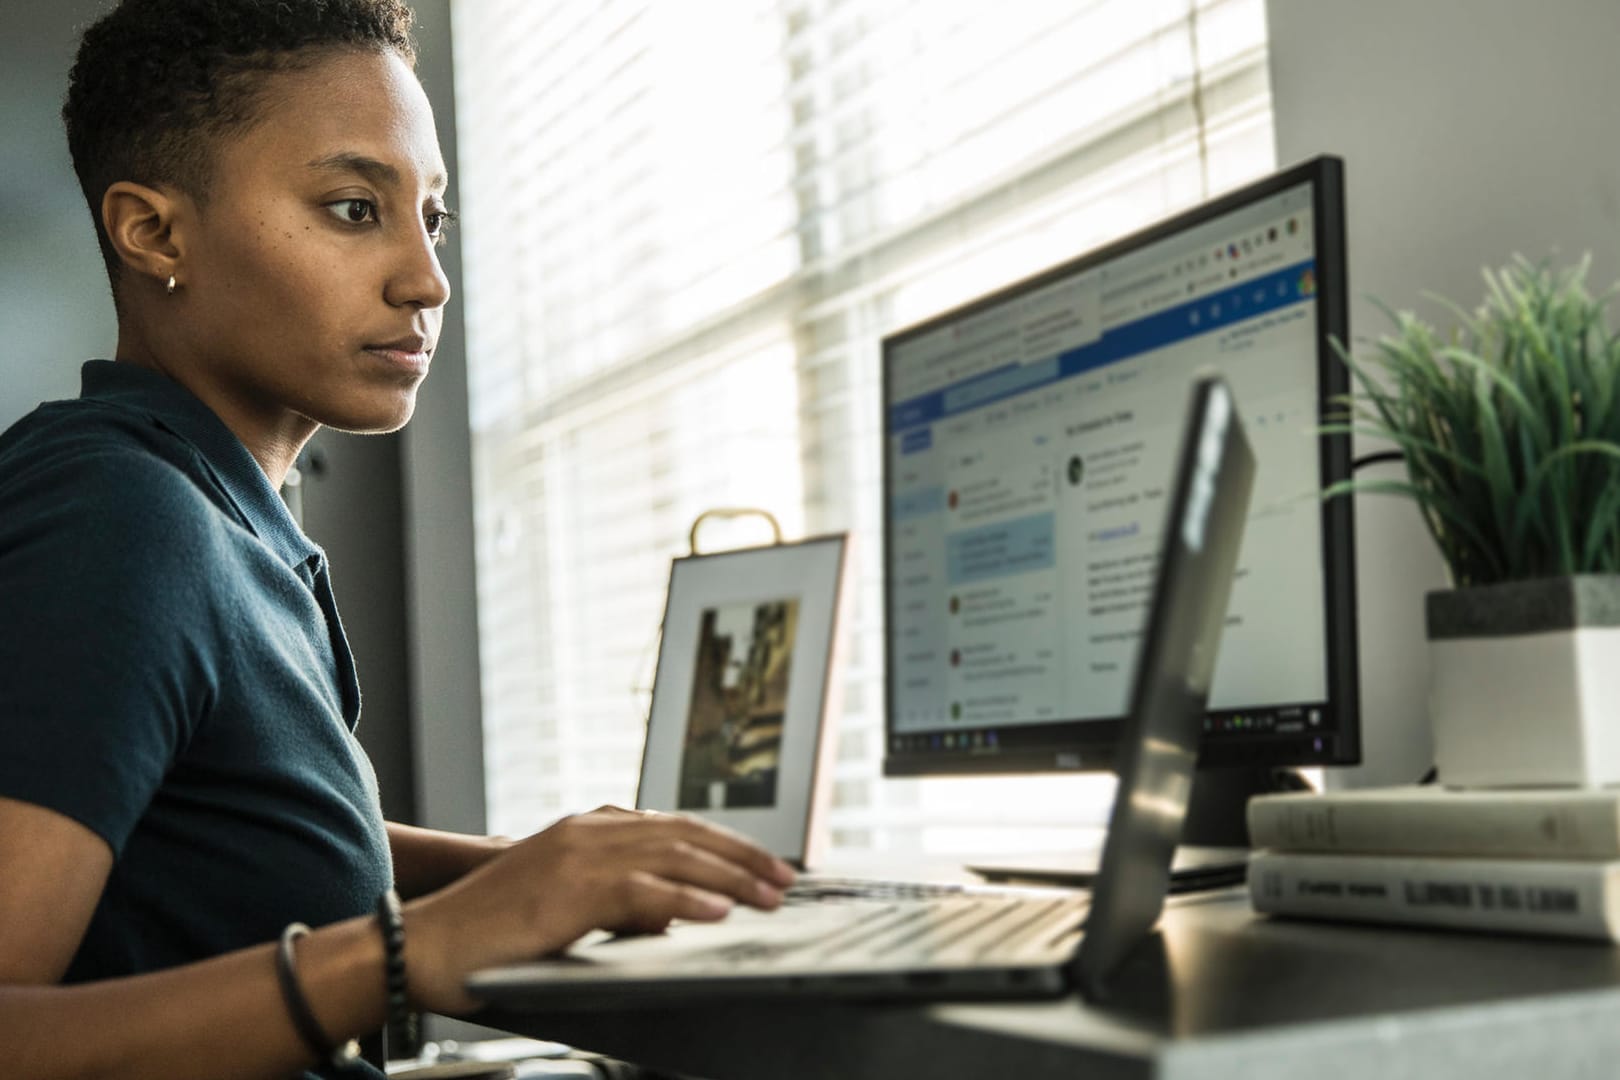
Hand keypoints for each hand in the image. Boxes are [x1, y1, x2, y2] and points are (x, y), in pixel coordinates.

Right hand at [401, 806, 795, 1012]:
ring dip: (730, 877)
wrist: (424, 944)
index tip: (764, 865)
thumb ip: (615, 902)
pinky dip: (685, 901)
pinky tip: (718, 913)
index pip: (674, 828)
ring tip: (769, 896)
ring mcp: (579, 855)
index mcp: (588, 830)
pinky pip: (641, 893)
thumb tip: (666, 917)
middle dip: (742, 857)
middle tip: (785, 880)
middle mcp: (588, 831)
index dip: (725, 845)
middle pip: (685, 836)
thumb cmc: (489, 936)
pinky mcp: (568, 890)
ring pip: (673, 858)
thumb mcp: (564, 907)